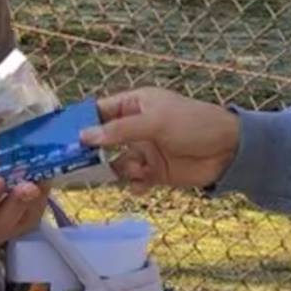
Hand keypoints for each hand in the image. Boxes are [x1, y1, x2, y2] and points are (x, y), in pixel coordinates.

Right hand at [82, 89, 238, 191]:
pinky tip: (143, 185)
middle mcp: (136, 128)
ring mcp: (145, 150)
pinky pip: (134, 180)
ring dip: (118, 171)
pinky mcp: (155, 172)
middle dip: (91, 153)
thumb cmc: (194, 123)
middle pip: (103, 141)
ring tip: (128, 172)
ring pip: (116, 164)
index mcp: (135, 105)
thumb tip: (85, 136)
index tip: (61, 137)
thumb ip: (119, 131)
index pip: (100, 112)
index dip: (81, 123)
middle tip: (75, 165)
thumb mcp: (155, 122)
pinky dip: (135, 184)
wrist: (229, 150)